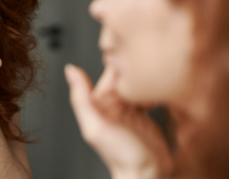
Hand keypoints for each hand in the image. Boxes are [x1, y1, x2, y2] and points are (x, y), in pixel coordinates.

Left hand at [64, 64, 173, 178]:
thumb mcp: (97, 127)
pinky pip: (146, 94)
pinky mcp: (142, 114)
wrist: (145, 175)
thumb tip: (70, 69)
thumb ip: (81, 99)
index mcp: (98, 102)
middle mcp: (111, 103)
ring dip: (146, 82)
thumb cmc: (121, 156)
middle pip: (125, 76)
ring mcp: (128, 108)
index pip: (109, 74)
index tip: (134, 60)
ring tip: (155, 87)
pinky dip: (153, 91)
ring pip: (136, 83)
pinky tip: (158, 95)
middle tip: (150, 75)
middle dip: (138, 73)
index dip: (123, 66)